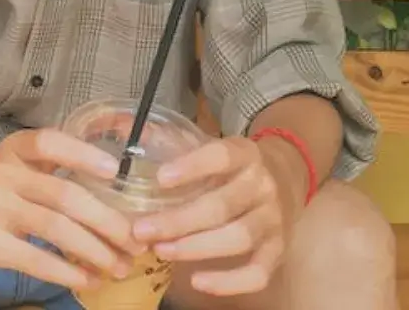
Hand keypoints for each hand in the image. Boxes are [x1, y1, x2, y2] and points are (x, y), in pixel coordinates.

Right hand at [0, 128, 146, 290]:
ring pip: (56, 229)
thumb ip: (55, 166)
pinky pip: (36, 259)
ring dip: (95, 250)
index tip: (115, 171)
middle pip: (64, 195)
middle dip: (106, 221)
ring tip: (120, 266)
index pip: (50, 143)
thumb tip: (114, 187)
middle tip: (135, 240)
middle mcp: (5, 174)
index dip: (82, 154)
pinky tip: (89, 279)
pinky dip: (67, 272)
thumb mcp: (19, 162)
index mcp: (16, 149)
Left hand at [131, 135, 300, 296]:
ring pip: (238, 238)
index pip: (220, 156)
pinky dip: (230, 282)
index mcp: (244, 153)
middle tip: (142, 230)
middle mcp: (262, 186)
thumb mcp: (209, 144)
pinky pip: (259, 272)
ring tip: (161, 250)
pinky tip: (197, 281)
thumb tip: (122, 128)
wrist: (286, 176)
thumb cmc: (232, 164)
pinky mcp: (279, 250)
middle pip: (222, 206)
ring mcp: (273, 219)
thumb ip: (170, 140)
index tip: (160, 178)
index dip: (191, 166)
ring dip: (196, 248)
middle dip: (178, 221)